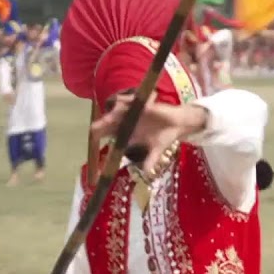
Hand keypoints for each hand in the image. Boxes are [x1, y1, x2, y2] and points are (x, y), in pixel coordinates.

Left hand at [91, 92, 207, 173]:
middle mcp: (128, 122)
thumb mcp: (157, 151)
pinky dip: (125, 100)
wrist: (179, 125)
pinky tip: (121, 102)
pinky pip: (130, 100)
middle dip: (103, 124)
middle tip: (96, 128)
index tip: (94, 138)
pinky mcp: (142, 104)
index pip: (110, 134)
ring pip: (118, 111)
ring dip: (113, 113)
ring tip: (110, 117)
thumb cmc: (165, 137)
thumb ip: (150, 160)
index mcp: (128, 134)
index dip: (101, 135)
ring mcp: (133, 112)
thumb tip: (146, 172)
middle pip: (110, 122)